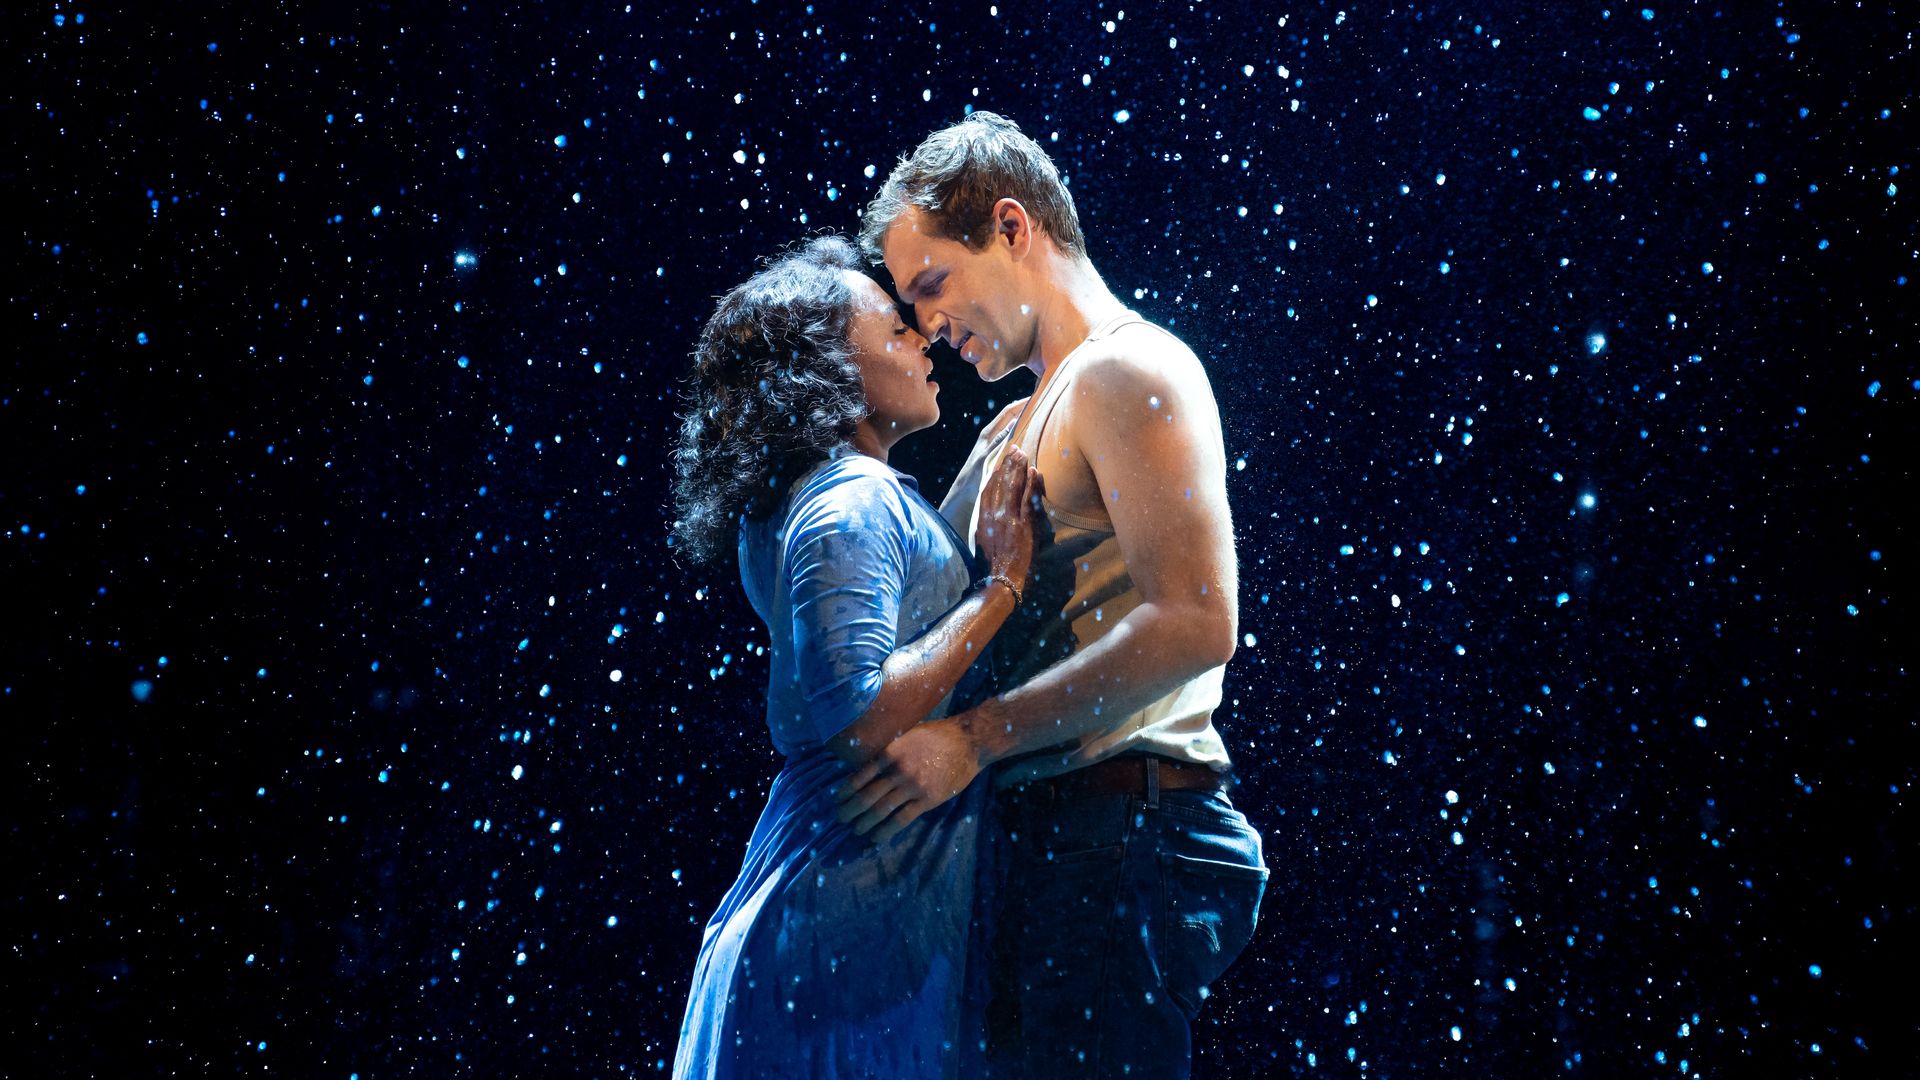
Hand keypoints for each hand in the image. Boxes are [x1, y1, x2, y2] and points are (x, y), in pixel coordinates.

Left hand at [833, 717, 982, 842]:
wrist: (967, 741)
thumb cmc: (936, 735)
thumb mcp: (906, 735)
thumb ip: (888, 750)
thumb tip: (867, 766)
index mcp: (889, 753)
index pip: (859, 776)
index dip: (845, 792)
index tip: (837, 800)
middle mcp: (897, 770)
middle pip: (866, 796)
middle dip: (849, 811)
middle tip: (841, 819)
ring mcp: (912, 786)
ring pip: (880, 811)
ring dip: (864, 823)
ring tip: (856, 830)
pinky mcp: (927, 800)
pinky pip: (901, 820)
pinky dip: (885, 831)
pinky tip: (876, 837)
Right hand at [977, 444, 1044, 591]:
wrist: (1002, 579)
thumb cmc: (994, 564)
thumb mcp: (984, 541)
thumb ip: (987, 524)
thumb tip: (991, 514)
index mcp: (983, 518)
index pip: (988, 489)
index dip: (995, 474)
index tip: (1000, 462)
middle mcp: (994, 514)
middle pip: (1000, 482)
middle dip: (1007, 464)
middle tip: (1014, 449)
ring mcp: (1008, 517)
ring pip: (1013, 486)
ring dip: (1019, 468)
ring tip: (1023, 454)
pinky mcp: (1023, 523)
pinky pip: (1028, 498)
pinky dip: (1032, 484)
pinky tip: (1035, 471)